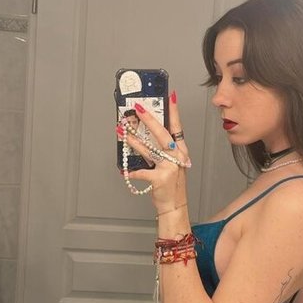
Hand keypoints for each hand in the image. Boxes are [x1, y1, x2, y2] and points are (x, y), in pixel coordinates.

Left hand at [118, 94, 190, 212]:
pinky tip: (126, 172)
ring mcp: (170, 167)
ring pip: (148, 149)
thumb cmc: (171, 185)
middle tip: (138, 108)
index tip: (170, 96)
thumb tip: (143, 135)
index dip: (174, 111)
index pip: (177, 127)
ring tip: (122, 131)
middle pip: (162, 134)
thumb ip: (160, 151)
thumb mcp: (170, 164)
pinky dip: (133, 172)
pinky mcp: (160, 178)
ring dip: (133, 140)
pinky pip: (142, 172)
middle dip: (149, 119)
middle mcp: (177, 156)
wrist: (174, 206)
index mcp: (180, 151)